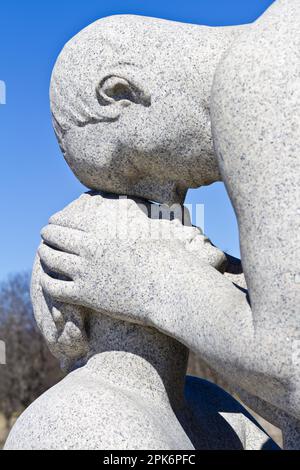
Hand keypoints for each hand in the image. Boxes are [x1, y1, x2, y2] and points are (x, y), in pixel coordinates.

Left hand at [37, 192, 225, 328]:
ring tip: (43, 254)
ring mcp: (86, 273)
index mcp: (103, 232)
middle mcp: (90, 250)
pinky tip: (46, 280)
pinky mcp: (87, 296)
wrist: (170, 287)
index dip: (57, 223)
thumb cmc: (167, 257)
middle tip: (45, 236)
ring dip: (44, 255)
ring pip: (51, 261)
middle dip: (48, 236)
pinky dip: (47, 281)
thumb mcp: (153, 229)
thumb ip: (142, 217)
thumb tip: (151, 205)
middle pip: (55, 239)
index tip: (53, 224)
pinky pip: (54, 288)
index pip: (68, 223)